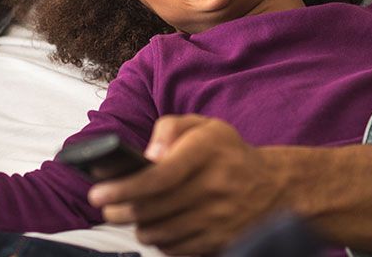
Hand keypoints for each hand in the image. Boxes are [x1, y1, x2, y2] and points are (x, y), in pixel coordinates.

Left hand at [89, 115, 285, 254]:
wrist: (274, 186)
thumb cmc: (226, 152)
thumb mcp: (203, 126)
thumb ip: (169, 128)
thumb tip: (147, 156)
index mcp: (207, 151)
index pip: (159, 176)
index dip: (124, 187)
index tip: (97, 193)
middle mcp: (215, 185)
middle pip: (153, 208)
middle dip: (120, 211)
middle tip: (107, 208)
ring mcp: (220, 216)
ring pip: (160, 233)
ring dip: (138, 228)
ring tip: (133, 218)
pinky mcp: (221, 239)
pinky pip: (177, 249)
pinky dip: (161, 242)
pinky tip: (158, 229)